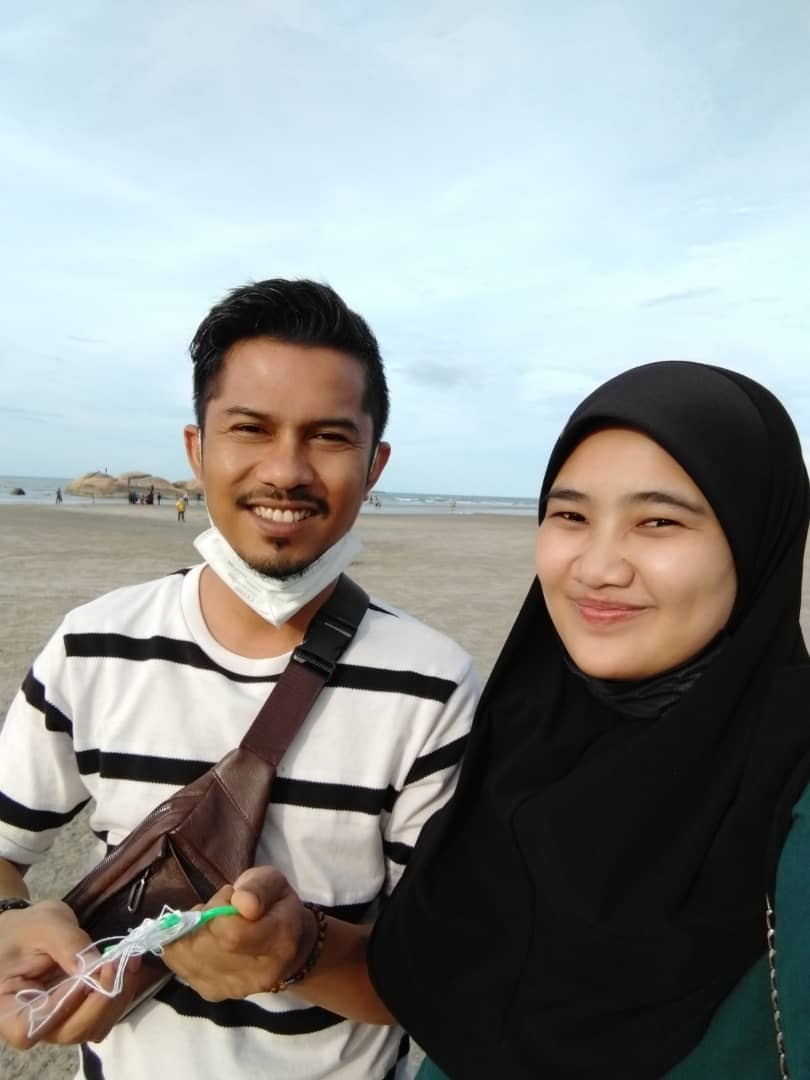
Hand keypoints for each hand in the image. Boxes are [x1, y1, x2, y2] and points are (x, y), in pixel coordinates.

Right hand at [0, 900, 142, 1048]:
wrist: (28, 929)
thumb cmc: (26, 928)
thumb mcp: (44, 926)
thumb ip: (68, 945)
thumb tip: (97, 967)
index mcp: (8, 1007)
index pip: (31, 1028)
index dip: (60, 1008)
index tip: (81, 978)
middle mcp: (33, 1024)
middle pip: (69, 1032)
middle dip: (100, 1001)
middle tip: (118, 964)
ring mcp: (59, 1020)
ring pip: (91, 1027)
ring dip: (116, 997)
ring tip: (128, 961)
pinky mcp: (78, 1010)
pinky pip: (102, 1014)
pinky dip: (120, 993)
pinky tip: (127, 965)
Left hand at [162, 867, 314, 1001]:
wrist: (287, 951)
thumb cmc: (277, 908)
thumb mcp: (275, 883)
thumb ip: (258, 888)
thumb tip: (240, 902)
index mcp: (279, 941)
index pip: (231, 934)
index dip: (220, 909)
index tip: (231, 898)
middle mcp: (256, 974)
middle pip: (204, 945)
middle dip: (202, 918)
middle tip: (218, 909)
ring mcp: (232, 989)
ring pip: (186, 955)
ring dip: (190, 932)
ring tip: (210, 924)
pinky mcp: (212, 993)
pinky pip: (179, 965)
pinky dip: (183, 946)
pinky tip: (202, 939)